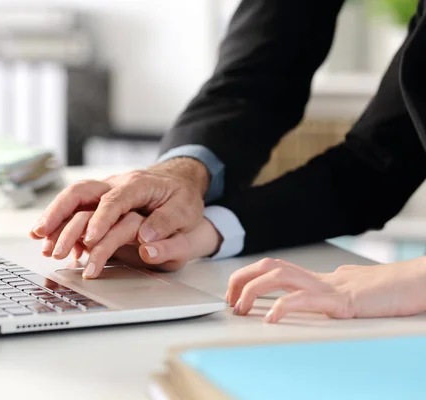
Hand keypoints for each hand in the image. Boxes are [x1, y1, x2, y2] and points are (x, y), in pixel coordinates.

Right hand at [30, 157, 208, 247]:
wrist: (177, 181)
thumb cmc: (181, 197)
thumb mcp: (184, 210)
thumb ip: (166, 223)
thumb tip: (145, 239)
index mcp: (137, 184)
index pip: (114, 200)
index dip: (101, 219)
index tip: (90, 239)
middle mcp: (115, 184)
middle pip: (81, 191)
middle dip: (59, 210)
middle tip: (42, 232)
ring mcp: (104, 190)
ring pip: (72, 198)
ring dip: (53, 216)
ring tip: (37, 237)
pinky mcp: (99, 200)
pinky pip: (75, 209)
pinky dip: (60, 223)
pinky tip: (50, 240)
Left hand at [227, 257, 425, 322]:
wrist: (415, 284)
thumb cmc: (385, 291)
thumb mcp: (346, 293)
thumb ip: (324, 294)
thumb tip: (306, 296)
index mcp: (317, 278)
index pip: (272, 267)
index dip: (247, 277)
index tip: (232, 293)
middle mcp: (318, 278)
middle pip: (269, 267)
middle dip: (241, 280)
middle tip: (230, 301)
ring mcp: (329, 287)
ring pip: (279, 277)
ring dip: (252, 291)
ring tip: (241, 308)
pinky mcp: (341, 301)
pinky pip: (305, 300)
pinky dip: (282, 307)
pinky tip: (270, 319)